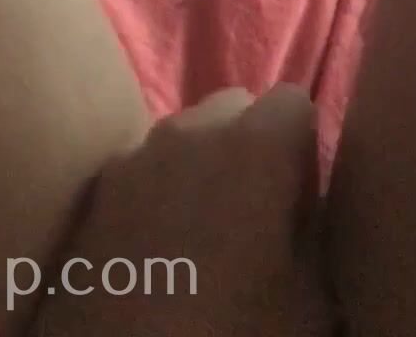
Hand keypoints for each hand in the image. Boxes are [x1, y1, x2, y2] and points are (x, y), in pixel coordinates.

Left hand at [33, 84, 332, 335]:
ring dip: (203, 163)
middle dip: (251, 145)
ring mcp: (138, 153)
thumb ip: (317, 232)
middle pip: (235, 107)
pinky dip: (159, 187)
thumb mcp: (310, 300)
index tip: (299, 198)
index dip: (302, 147)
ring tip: (205, 231)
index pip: (293, 101)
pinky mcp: (99, 186)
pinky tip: (159, 244)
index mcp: (255, 147)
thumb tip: (309, 207)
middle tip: (256, 212)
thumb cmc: (232, 330)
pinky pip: (144, 164)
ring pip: (186, 133)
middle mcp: (193, 130)